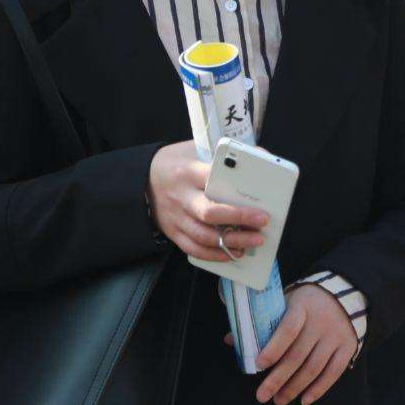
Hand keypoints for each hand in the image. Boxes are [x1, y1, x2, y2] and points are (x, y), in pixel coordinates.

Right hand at [146, 141, 267, 260]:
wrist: (142, 179)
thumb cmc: (177, 163)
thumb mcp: (195, 150)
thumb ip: (223, 156)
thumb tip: (261, 157)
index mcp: (188, 172)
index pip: (213, 181)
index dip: (236, 191)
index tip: (258, 199)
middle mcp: (181, 196)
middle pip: (209, 213)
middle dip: (239, 219)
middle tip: (262, 221)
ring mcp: (176, 217)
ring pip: (204, 236)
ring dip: (231, 242)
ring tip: (254, 241)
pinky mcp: (172, 232)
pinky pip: (194, 249)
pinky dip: (215, 255)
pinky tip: (233, 253)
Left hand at [253, 284, 359, 404]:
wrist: (344, 293)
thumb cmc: (305, 302)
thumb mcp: (284, 302)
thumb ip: (261, 321)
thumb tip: (230, 340)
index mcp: (302, 306)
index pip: (288, 329)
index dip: (273, 348)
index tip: (258, 365)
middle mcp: (321, 321)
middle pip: (298, 355)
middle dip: (278, 379)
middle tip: (262, 396)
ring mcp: (336, 335)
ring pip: (314, 367)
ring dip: (294, 388)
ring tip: (279, 400)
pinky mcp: (348, 347)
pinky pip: (333, 373)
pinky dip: (318, 389)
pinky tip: (304, 400)